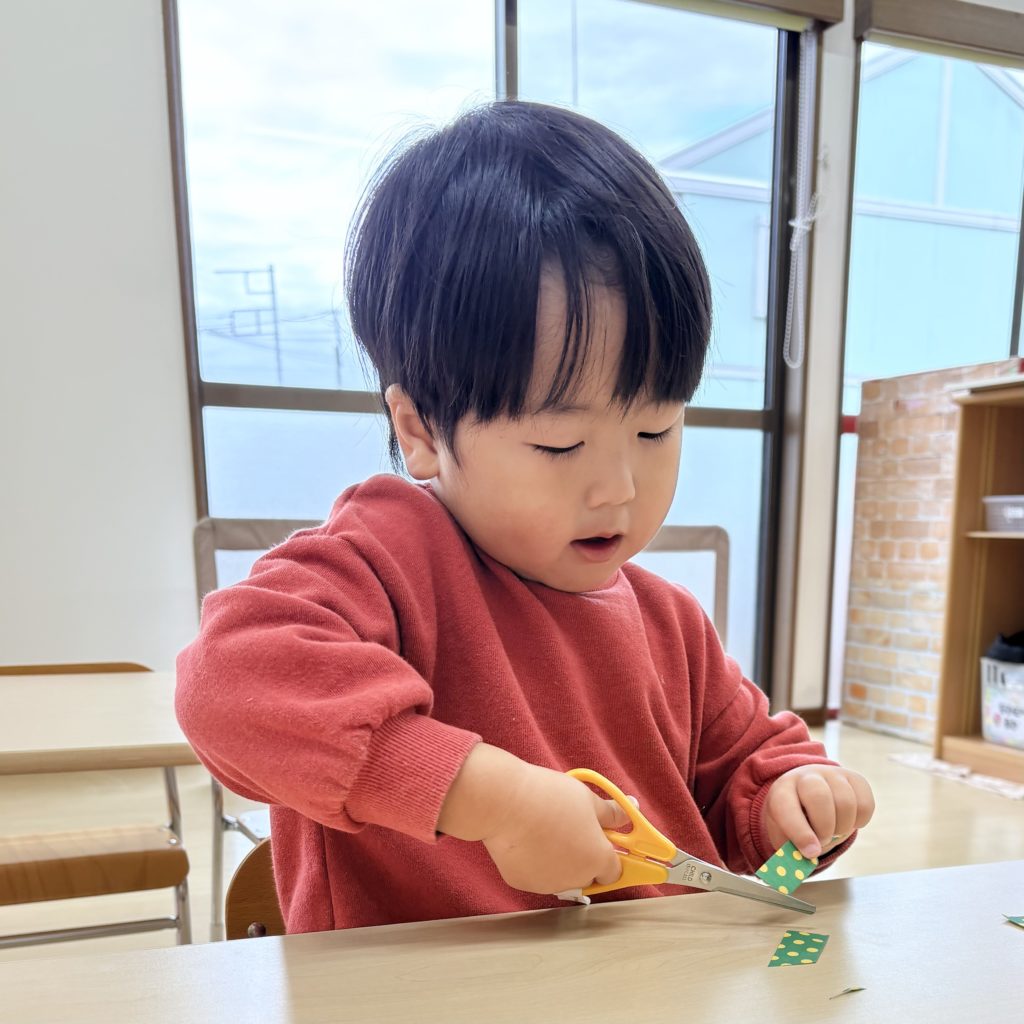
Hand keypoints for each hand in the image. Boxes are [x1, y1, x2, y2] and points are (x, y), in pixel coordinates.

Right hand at [438, 745, 627, 894]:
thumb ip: (611, 812)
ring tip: (546, 828)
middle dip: (584, 856)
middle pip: (588, 875)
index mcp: (597, 859)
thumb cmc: (549, 797)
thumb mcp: (587, 798)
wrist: (504, 803)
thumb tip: (630, 810)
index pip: (614, 871)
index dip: (610, 855)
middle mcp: (576, 879)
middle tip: (573, 829)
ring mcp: (547, 884)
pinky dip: (534, 861)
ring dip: (559, 860)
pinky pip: (535, 874)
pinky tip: (526, 837)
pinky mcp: (522, 883)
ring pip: (561, 876)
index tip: (603, 841)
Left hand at [762, 764, 874, 859]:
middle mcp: (806, 776)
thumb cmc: (795, 820)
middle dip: (824, 828)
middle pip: (819, 797)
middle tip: (823, 841)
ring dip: (842, 827)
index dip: (799, 832)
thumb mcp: (785, 834)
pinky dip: (859, 821)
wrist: (808, 796)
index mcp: (782, 790)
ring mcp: (832, 775)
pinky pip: (865, 804)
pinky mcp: (855, 779)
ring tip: (834, 832)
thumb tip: (809, 861)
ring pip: (846, 802)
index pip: (787, 807)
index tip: (811, 853)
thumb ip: (792, 850)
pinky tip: (846, 822)